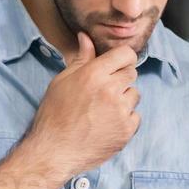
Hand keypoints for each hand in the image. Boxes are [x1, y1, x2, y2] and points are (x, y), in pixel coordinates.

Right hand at [20, 32, 139, 179]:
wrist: (54, 151)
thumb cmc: (54, 114)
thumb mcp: (62, 82)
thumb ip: (80, 59)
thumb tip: (86, 37)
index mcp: (94, 74)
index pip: (125, 54)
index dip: (122, 58)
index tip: (116, 65)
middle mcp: (111, 90)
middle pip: (131, 73)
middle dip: (120, 79)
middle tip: (103, 91)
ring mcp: (121, 111)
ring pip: (134, 94)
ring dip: (123, 99)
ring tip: (102, 109)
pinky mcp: (127, 130)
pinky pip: (135, 116)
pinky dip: (124, 119)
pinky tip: (107, 124)